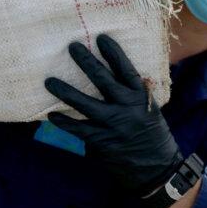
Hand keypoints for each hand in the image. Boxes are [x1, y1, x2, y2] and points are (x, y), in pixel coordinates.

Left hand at [45, 35, 182, 197]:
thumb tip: (112, 78)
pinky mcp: (103, 142)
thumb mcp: (150, 110)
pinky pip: (79, 129)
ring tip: (49, 81)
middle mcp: (128, 108)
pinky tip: (52, 115)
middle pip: (103, 79)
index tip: (101, 38)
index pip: (126, 69)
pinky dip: (64, 122)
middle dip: (86, 61)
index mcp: (142, 97)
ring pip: (85, 104)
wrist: (157, 169)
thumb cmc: (152, 135)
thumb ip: (133, 95)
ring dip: (65, 91)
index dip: (113, 53)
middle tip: (72, 47)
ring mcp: (114, 125)